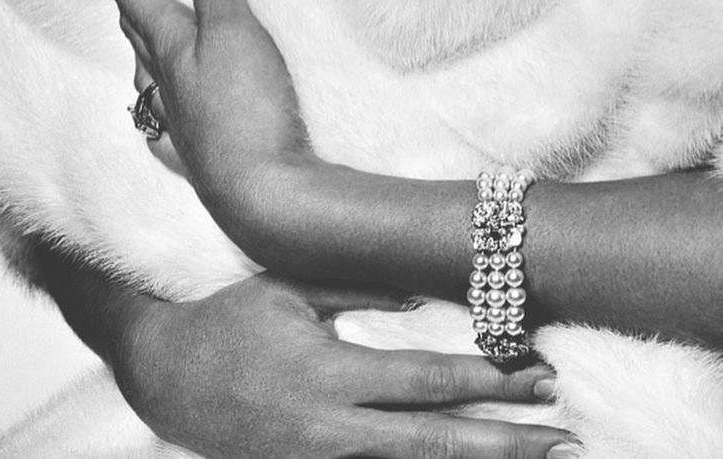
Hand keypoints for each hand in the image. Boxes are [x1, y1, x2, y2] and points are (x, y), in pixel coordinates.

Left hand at [90, 0, 311, 242]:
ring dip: (141, 36)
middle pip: (133, 26)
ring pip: (146, 67)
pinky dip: (160, 85)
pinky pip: (164, 106)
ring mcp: (176, 115)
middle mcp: (161, 80)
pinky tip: (165, 98)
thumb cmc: (247, 111)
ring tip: (146, 22)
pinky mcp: (196, 144)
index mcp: (167, 45)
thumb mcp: (233, 30)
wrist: (264, 194)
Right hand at [117, 273, 574, 458]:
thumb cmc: (230, 321)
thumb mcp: (289, 290)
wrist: (166, 376)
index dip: (487, 378)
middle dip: (506, 440)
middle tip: (566, 436)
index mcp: (331, 371)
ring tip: (537, 455)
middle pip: (436, 441)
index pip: (426, 378)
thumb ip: (358, 291)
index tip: (539, 372)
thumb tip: (421, 297)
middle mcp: (334, 426)